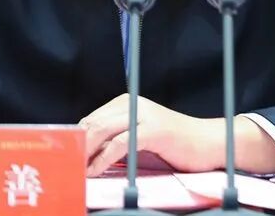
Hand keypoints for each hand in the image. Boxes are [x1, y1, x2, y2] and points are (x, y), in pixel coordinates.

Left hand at [80, 95, 224, 176]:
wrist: (208, 142)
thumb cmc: (175, 144)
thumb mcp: (140, 139)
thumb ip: (116, 140)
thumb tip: (88, 154)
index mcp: (126, 103)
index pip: (91, 119)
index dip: (76, 139)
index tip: (66, 157)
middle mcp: (132, 104)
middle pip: (93, 123)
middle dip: (76, 146)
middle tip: (66, 166)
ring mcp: (143, 115)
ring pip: (102, 130)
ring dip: (85, 153)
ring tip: (77, 170)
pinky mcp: (152, 130)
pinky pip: (120, 143)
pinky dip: (103, 159)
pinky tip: (95, 170)